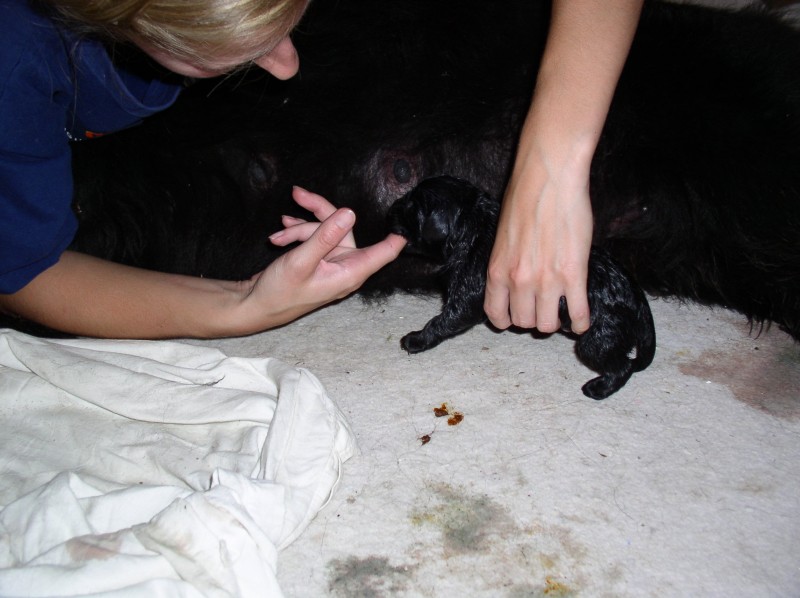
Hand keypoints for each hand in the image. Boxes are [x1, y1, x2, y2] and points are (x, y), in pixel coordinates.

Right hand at [239, 186, 405, 328]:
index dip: (397, 235)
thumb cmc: (279, 292)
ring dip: (300, 228)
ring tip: (278, 236)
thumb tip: (349, 213)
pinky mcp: (318, 260)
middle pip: (344, 227)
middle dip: (318, 212)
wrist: (255, 306)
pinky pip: (315, 238)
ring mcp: (331, 263)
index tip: (408, 218)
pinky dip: (296, 234)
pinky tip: (278, 237)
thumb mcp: (301, 261)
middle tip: (297, 194)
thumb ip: (324, 236)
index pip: (384, 251)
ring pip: (325, 230)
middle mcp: (345, 266)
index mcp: (350, 272)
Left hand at [484, 150, 592, 334]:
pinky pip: (578, 314)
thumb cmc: (525, 197)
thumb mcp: (503, 236)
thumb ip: (507, 262)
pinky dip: (580, 323)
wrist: (548, 176)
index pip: (496, 314)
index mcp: (497, 270)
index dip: (507, 320)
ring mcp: (546, 281)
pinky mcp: (573, 275)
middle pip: (524, 322)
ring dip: (555, 321)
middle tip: (544, 309)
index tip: (516, 317)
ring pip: (548, 324)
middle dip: (533, 318)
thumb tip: (515, 278)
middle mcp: (518, 281)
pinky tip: (581, 320)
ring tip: (561, 313)